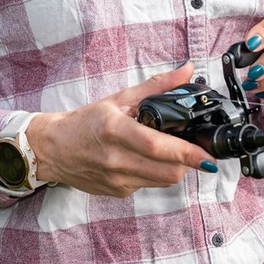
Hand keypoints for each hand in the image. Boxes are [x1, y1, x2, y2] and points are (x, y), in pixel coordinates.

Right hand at [28, 61, 216, 196]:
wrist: (55, 149)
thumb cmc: (87, 121)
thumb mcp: (120, 98)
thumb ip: (157, 86)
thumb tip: (187, 71)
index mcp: (115, 129)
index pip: (157, 146)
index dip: (187, 153)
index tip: (208, 156)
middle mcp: (116, 159)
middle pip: (167, 170)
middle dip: (187, 161)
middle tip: (192, 146)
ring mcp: (117, 180)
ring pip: (163, 181)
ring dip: (175, 167)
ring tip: (168, 150)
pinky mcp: (118, 193)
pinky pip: (149, 185)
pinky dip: (157, 173)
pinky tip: (146, 159)